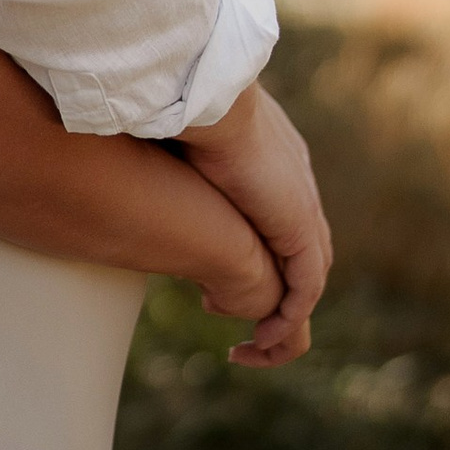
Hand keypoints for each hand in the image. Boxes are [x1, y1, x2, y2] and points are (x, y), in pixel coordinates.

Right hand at [179, 84, 329, 366]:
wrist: (212, 103)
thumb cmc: (186, 112)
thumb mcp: (181, 141)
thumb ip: (177, 161)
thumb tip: (142, 166)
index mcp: (276, 161)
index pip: (280, 219)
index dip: (256, 252)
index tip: (216, 276)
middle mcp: (298, 188)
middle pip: (303, 256)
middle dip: (277, 294)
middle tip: (235, 314)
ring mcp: (304, 212)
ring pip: (307, 283)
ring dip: (283, 320)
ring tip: (253, 346)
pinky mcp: (301, 233)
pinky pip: (304, 291)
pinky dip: (287, 320)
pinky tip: (261, 340)